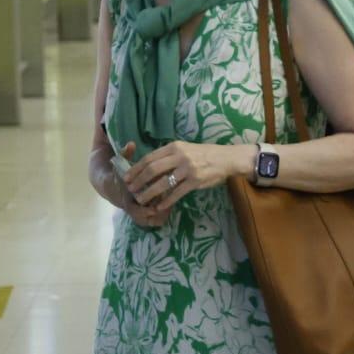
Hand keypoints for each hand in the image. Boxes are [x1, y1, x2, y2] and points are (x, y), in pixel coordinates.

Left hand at [125, 140, 245, 211]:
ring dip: (149, 193)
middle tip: (131, 190)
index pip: (149, 158)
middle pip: (152, 170)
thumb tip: (149, 166)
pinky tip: (159, 207)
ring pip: (163, 183)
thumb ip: (169, 156)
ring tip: (141, 200)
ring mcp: (187, 169)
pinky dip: (166, 201)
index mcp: (174, 147)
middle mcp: (179, 156)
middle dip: (138, 181)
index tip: (127, 177)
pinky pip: (177, 193)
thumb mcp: (185, 149)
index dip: (136, 169)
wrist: (226, 158)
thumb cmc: (204, 154)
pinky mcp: (195, 181)